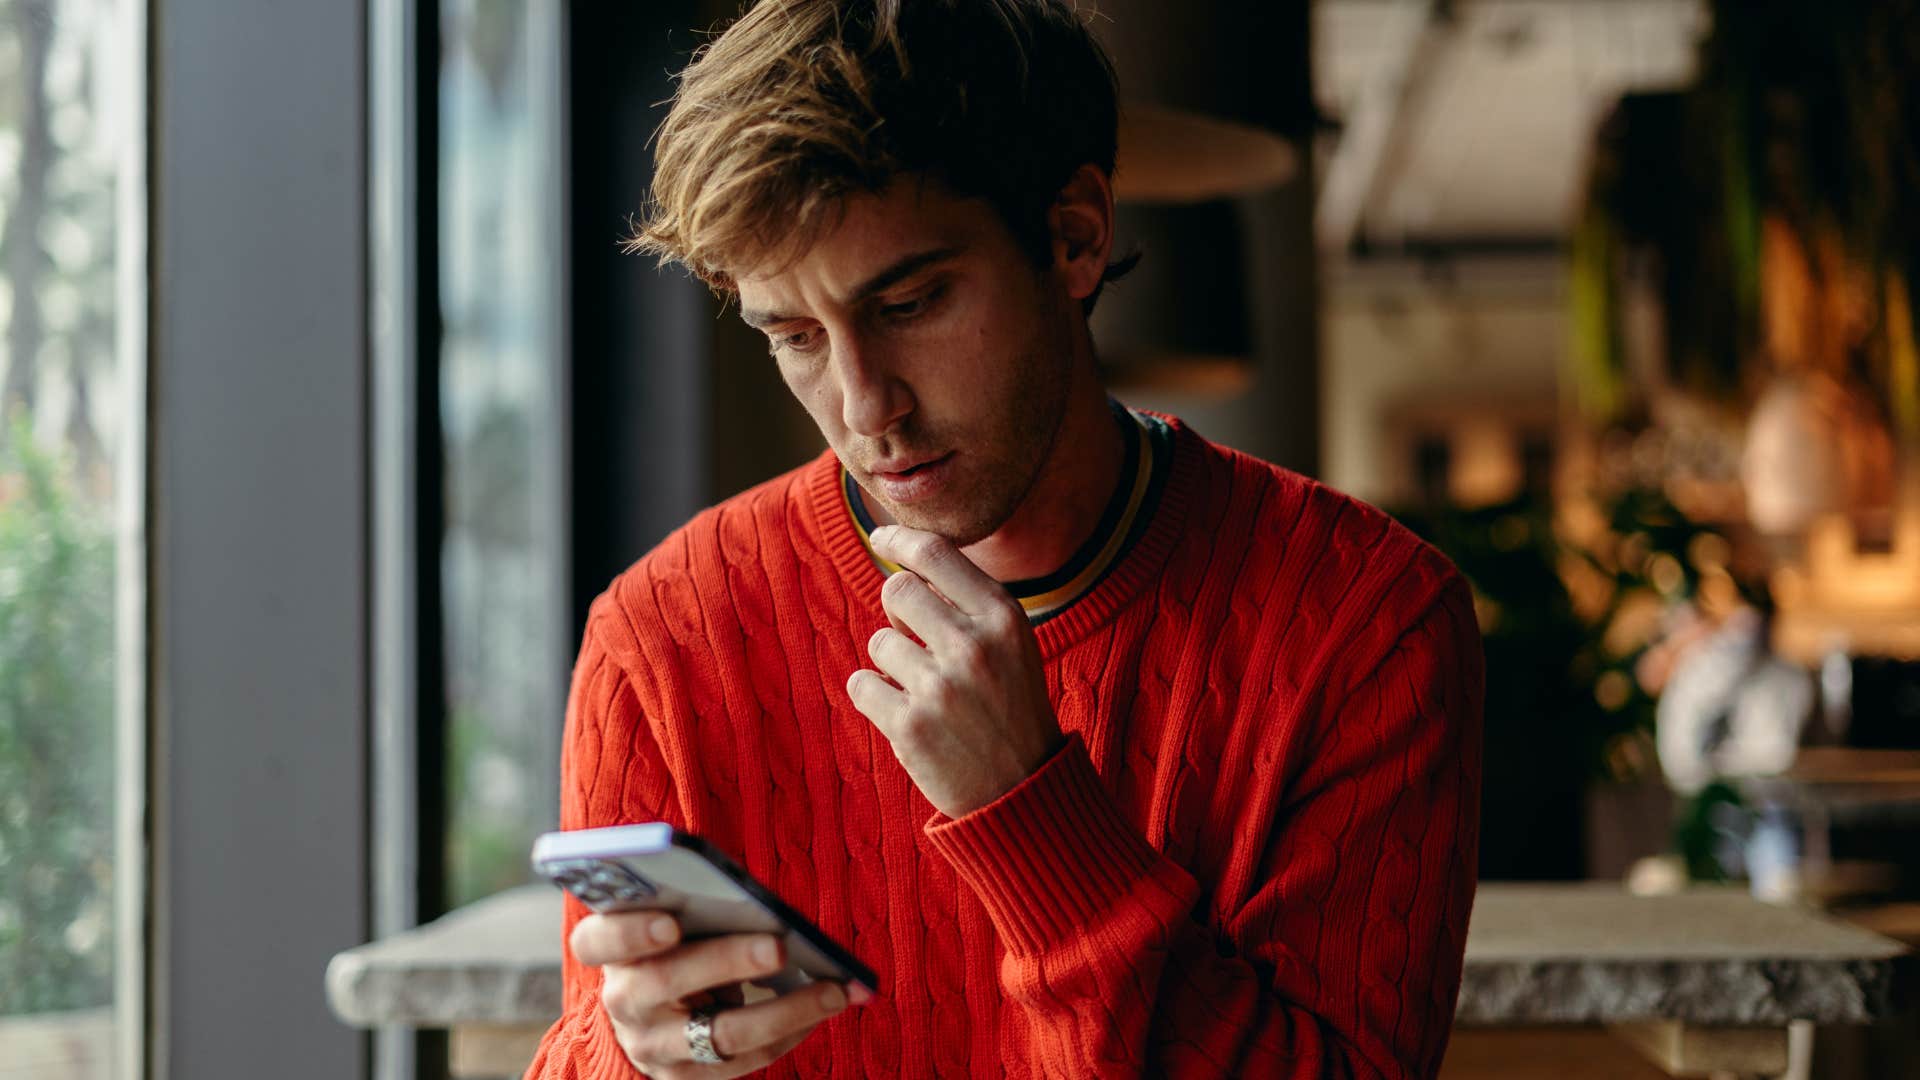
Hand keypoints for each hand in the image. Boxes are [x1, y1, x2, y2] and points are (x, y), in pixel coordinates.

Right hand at [569, 911, 851, 1078]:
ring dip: (785, 1010)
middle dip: (726, 961)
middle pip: (665, 981)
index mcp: (608, 949)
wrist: (652, 1014)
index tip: (670, 921)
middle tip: (776, 946)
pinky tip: (824, 1008)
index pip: (598, 940)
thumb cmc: (676, 943)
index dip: (630, 932)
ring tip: (833, 990)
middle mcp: (624, 1001)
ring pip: (720, 1033)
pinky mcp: (688, 1078)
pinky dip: (792, 1031)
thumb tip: (764, 905)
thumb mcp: (670, 917)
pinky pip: (746, 1060)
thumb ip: (696, 904)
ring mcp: (655, 1046)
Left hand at [848, 525, 1063, 817]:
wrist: (1023, 791)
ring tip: (925, 693)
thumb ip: (968, 602)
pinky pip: (861, 684)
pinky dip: (874, 698)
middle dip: (896, 611)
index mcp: (1003, 617)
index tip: (880, 538)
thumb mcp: (1011, 644)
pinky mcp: (910, 726)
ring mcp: (941, 686)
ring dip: (890, 665)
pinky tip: (907, 716)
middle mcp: (973, 645)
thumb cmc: (1010, 708)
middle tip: (914, 639)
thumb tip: (902, 564)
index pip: (936, 553)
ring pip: (878, 643)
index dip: (899, 539)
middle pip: (897, 589)